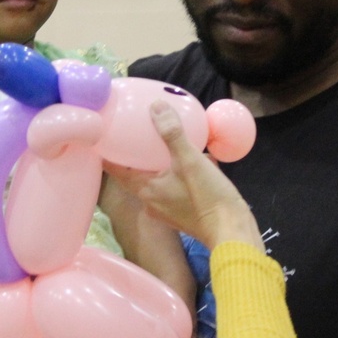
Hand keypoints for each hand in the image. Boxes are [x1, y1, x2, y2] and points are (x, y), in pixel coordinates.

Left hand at [103, 102, 260, 251]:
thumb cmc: (207, 197)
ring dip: (165, 164)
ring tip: (173, 144)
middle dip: (139, 155)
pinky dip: (184, 174)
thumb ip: (172, 133)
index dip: (108, 152)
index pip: (116, 169)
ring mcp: (168, 210)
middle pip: (137, 174)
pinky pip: (178, 187)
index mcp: (146, 190)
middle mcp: (152, 202)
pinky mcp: (185, 214)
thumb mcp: (189, 160)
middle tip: (141, 133)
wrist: (232, 231)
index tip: (105, 136)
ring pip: (160, 180)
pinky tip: (201, 161)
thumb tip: (155, 107)